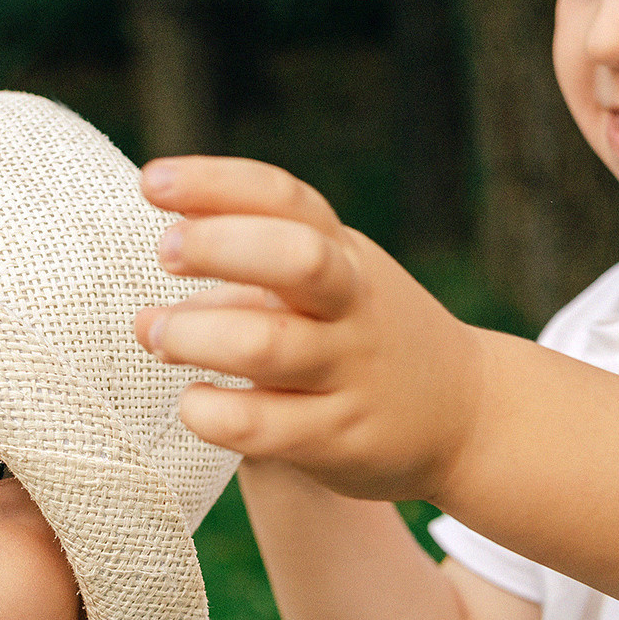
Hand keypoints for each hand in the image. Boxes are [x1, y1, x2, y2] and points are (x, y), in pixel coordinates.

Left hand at [134, 156, 486, 502]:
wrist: (465, 414)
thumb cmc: (363, 334)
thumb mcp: (332, 278)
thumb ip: (259, 257)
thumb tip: (168, 240)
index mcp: (342, 253)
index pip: (283, 198)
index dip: (216, 183)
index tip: (152, 182)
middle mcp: (351, 304)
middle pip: (294, 258)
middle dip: (218, 246)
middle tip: (164, 253)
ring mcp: (348, 371)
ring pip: (267, 346)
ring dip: (196, 335)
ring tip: (156, 334)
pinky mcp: (338, 437)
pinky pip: (261, 426)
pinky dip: (211, 412)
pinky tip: (194, 403)